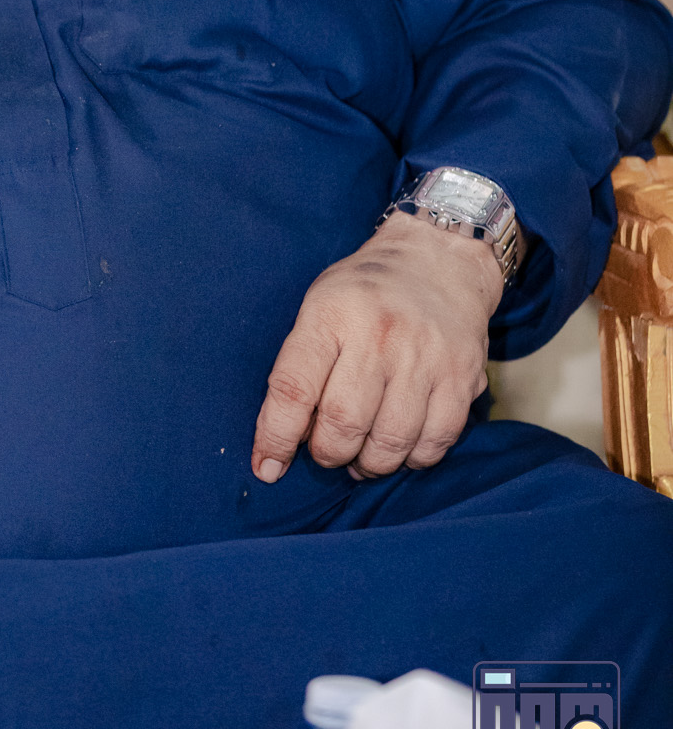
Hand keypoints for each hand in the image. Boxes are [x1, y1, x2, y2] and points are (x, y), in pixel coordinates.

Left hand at [251, 209, 503, 482]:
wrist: (438, 261)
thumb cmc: (365, 291)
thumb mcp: (319, 306)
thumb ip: (302, 367)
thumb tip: (288, 438)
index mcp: (332, 314)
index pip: (293, 388)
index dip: (276, 436)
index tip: (267, 467)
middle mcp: (380, 335)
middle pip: (343, 424)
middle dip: (327, 453)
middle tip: (326, 450)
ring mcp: (425, 358)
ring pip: (389, 443)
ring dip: (368, 464)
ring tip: (360, 456)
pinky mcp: (462, 378)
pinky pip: (433, 444)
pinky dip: (410, 459)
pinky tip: (398, 447)